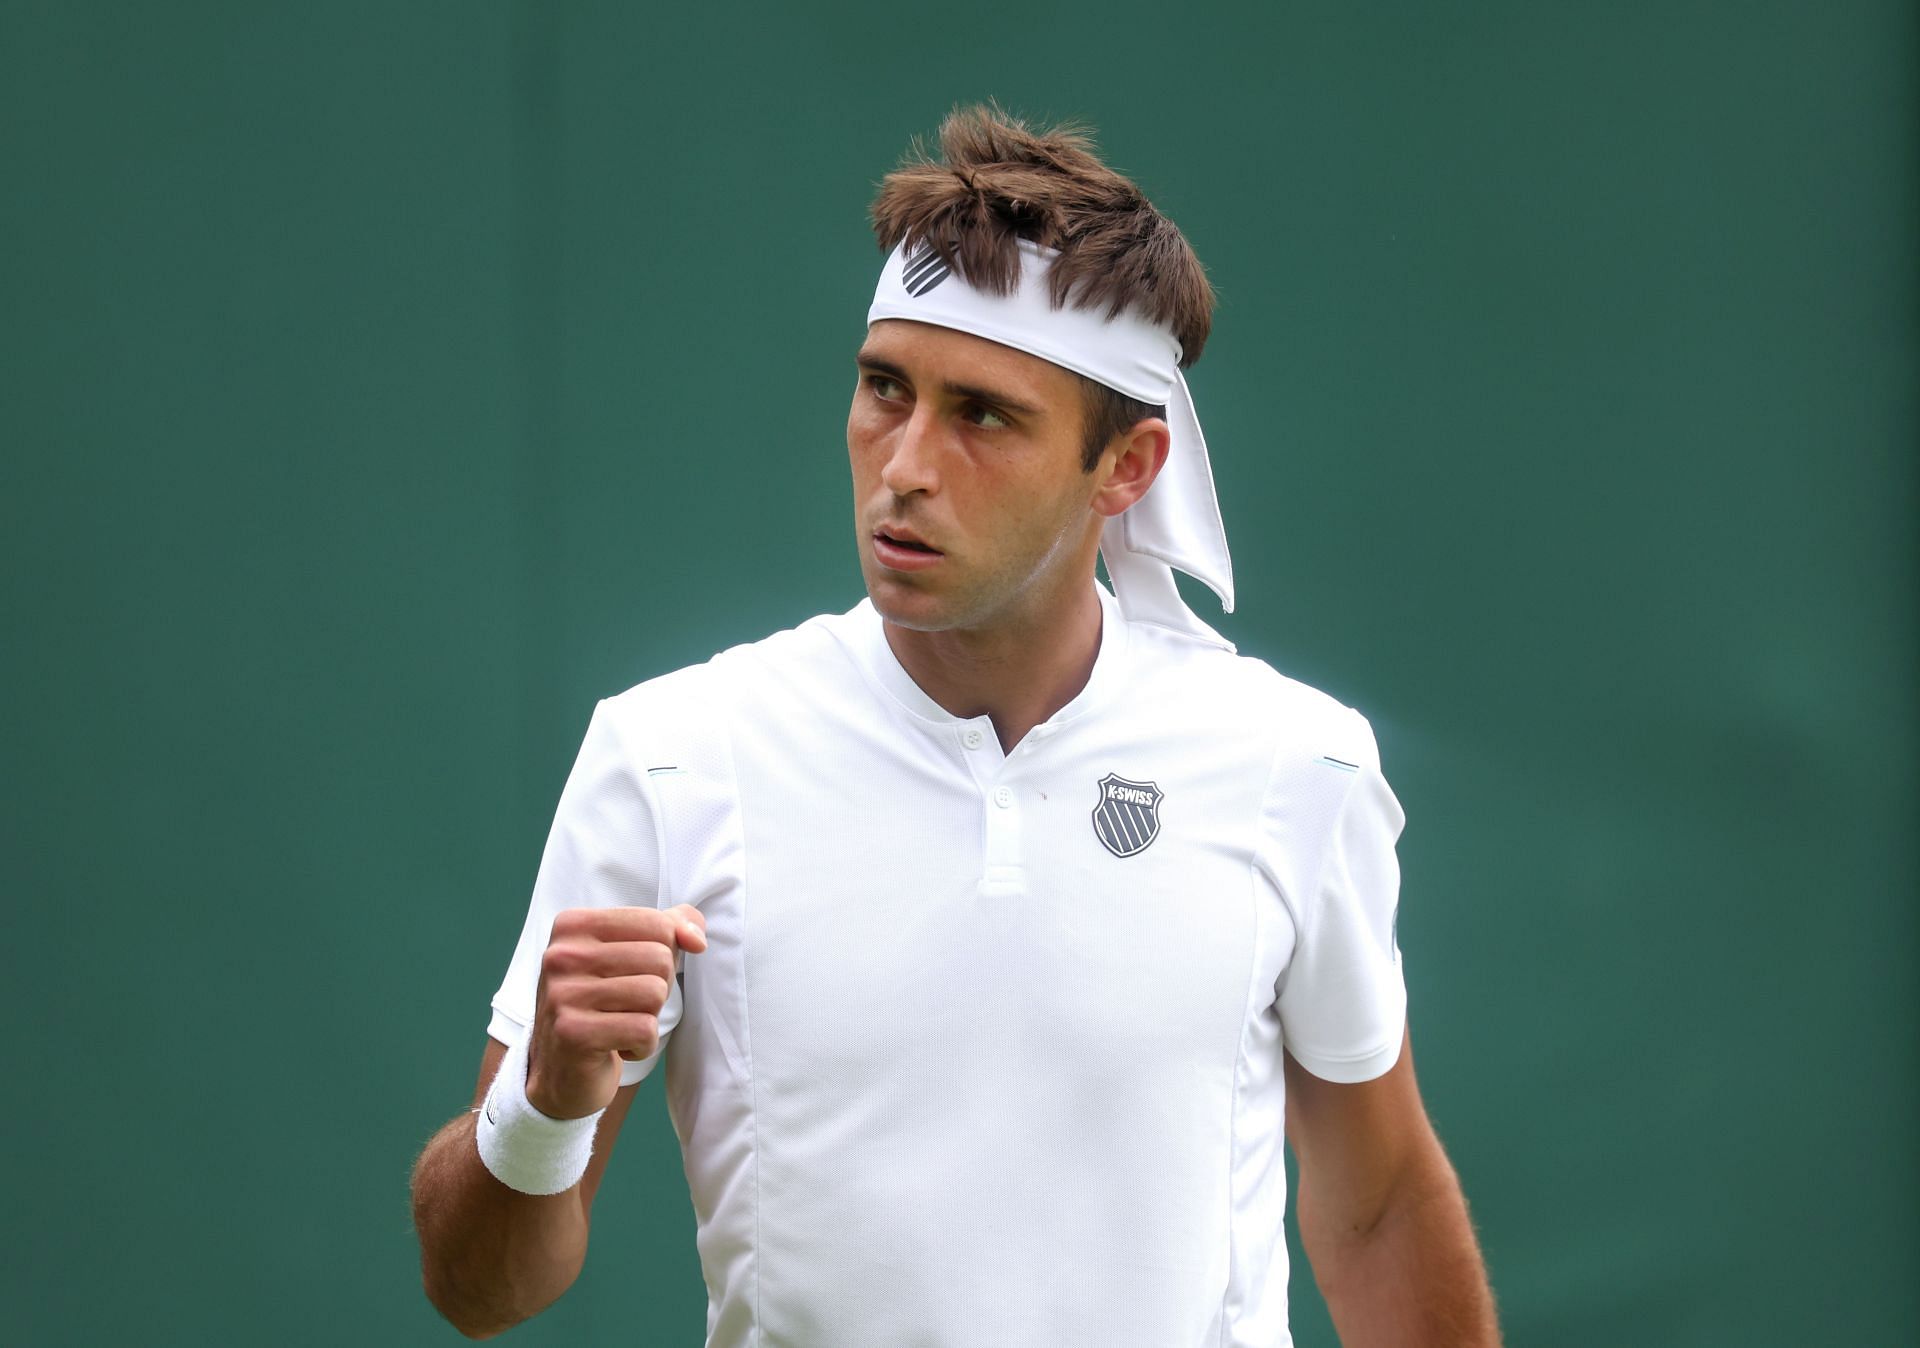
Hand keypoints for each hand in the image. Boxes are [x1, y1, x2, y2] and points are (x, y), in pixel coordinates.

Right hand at [525, 904, 706, 1119]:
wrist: (561, 1071)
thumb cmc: (604, 1003)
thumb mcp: (630, 953)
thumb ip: (670, 928)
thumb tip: (696, 939)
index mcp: (573, 926)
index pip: (656, 923)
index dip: (665, 954)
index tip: (636, 975)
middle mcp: (561, 955)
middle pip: (659, 958)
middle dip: (659, 988)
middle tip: (628, 1006)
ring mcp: (563, 995)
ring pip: (654, 993)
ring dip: (650, 1017)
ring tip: (622, 1024)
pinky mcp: (573, 1034)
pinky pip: (644, 1030)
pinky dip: (643, 1045)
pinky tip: (619, 1047)